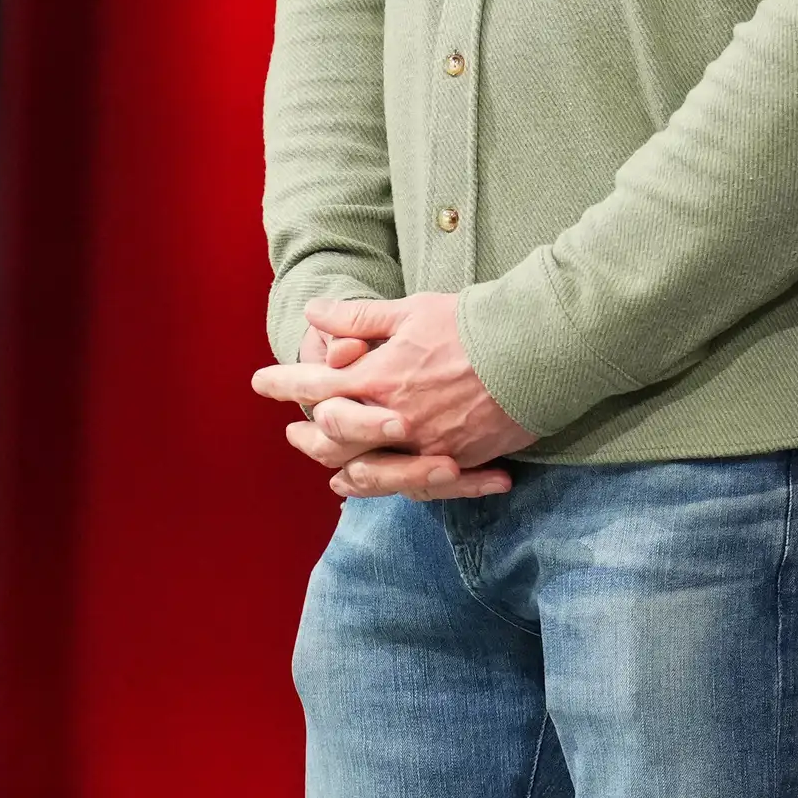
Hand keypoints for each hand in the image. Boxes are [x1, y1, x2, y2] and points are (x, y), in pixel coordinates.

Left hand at [251, 293, 537, 499]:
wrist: (537, 350)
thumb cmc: (473, 323)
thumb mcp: (412, 310)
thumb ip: (360, 317)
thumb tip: (315, 313)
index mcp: (381, 376)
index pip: (317, 384)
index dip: (284, 383)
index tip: (260, 382)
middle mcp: (396, 418)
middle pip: (334, 440)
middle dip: (308, 438)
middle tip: (293, 435)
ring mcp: (426, 445)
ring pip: (369, 472)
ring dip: (344, 471)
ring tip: (330, 470)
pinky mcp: (457, 461)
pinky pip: (415, 486)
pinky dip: (391, 487)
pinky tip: (383, 486)